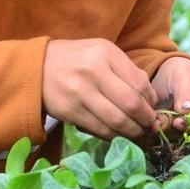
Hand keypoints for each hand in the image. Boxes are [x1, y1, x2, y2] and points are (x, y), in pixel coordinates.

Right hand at [42, 39, 158, 138]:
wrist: (37, 67)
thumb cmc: (77, 60)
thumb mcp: (102, 53)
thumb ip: (127, 71)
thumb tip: (151, 98)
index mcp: (106, 53)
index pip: (140, 83)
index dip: (151, 101)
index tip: (153, 108)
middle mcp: (93, 71)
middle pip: (131, 104)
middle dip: (145, 119)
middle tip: (149, 126)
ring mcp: (80, 92)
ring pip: (117, 120)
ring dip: (132, 131)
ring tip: (136, 132)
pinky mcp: (70, 111)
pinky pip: (99, 129)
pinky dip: (113, 135)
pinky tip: (117, 134)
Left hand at [152, 57, 189, 133]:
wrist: (172, 76)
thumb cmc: (181, 71)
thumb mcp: (182, 76)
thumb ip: (185, 94)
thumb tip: (186, 112)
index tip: (176, 122)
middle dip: (183, 132)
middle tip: (162, 123)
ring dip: (174, 135)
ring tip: (159, 122)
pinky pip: (185, 144)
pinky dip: (170, 137)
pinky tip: (160, 126)